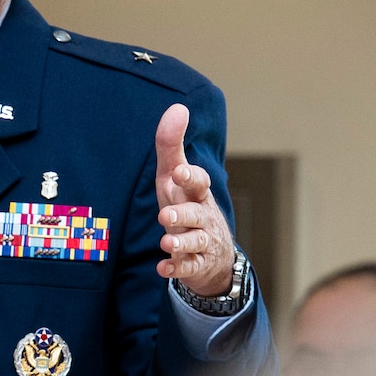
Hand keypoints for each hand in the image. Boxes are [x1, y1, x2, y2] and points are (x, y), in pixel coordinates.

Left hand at [153, 103, 236, 297]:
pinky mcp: (194, 264)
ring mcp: (200, 241)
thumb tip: (177, 107)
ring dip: (181, 242)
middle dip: (184, 213)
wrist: (212, 252)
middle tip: (167, 215)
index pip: (199, 182)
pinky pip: (187, 267)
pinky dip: (176, 268)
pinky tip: (163, 268)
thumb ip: (171, 145)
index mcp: (196, 193)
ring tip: (167, 241)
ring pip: (195, 241)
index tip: (179, 172)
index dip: (191, 177)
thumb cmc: (187, 204)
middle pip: (197, 213)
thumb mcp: (175, 177)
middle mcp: (201, 216)